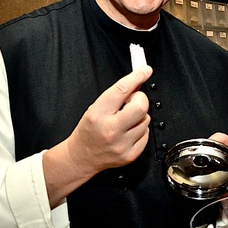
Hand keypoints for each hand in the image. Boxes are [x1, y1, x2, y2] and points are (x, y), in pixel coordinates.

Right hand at [43, 66, 152, 204]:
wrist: (82, 157)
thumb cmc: (88, 131)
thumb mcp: (95, 108)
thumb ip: (116, 96)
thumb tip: (136, 82)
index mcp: (98, 115)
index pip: (121, 90)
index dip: (136, 77)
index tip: (145, 70)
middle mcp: (110, 130)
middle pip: (141, 107)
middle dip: (141, 99)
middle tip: (134, 100)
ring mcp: (122, 144)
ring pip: (146, 119)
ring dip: (139, 116)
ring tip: (126, 120)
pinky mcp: (130, 155)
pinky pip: (146, 134)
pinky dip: (140, 129)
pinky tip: (128, 132)